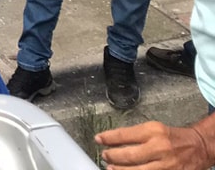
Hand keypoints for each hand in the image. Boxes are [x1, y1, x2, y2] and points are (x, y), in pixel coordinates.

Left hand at [97, 121, 213, 169]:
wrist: (197, 147)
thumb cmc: (171, 137)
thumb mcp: (153, 128)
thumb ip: (133, 135)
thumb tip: (111, 140)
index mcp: (153, 131)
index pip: (124, 135)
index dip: (108, 138)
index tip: (98, 139)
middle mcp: (159, 148)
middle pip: (129, 155)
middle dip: (112, 156)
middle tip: (104, 156)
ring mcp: (166, 164)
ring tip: (111, 168)